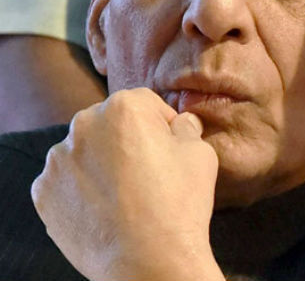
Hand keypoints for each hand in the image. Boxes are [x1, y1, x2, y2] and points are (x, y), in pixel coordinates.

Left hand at [31, 88, 223, 280]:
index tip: (169, 148)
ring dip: (102, 159)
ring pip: (86, 148)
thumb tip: (181, 122)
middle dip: (129, 137)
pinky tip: (102, 206)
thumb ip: (187, 127)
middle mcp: (84, 124)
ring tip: (123, 191)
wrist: (148, 262)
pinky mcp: (44, 192)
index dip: (162, 124)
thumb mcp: (200, 152)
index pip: (146, 103)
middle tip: (147, 169)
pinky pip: (66, 178)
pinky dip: (81, 186)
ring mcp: (58, 159)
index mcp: (124, 107)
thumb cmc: (178, 202)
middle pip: (112, 121)